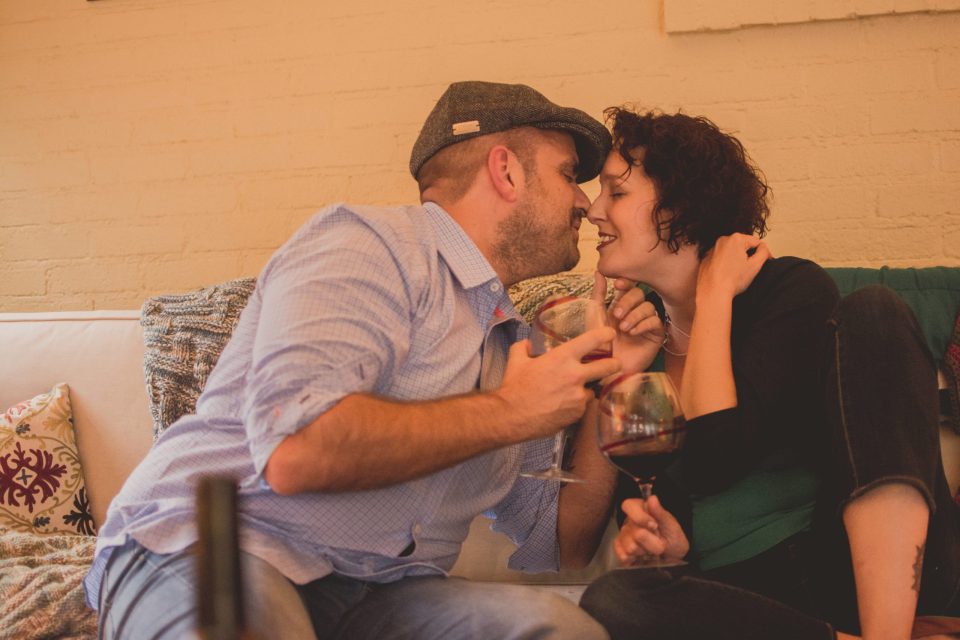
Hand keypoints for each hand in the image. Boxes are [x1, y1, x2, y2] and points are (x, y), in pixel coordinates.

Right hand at [498, 326, 620, 438]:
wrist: (512, 417)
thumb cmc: (514, 388)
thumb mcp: (516, 361)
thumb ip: (523, 348)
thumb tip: (526, 344)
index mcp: (562, 358)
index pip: (592, 340)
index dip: (605, 335)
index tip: (610, 334)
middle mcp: (575, 375)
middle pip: (608, 367)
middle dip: (615, 364)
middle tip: (615, 364)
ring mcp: (578, 396)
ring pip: (592, 390)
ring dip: (585, 390)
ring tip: (568, 393)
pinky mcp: (577, 414)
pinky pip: (581, 406)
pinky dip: (575, 405)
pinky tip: (560, 406)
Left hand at [592, 272, 663, 374]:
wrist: (606, 368)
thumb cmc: (598, 344)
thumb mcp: (594, 315)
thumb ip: (598, 294)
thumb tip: (599, 271)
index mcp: (620, 306)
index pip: (629, 286)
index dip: (627, 282)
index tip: (618, 284)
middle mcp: (634, 312)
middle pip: (640, 293)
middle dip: (628, 301)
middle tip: (617, 315)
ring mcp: (645, 323)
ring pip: (649, 306)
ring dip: (635, 315)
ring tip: (624, 328)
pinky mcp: (655, 335)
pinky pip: (656, 321)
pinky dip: (644, 324)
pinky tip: (633, 333)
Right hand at [613, 496, 688, 565]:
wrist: (674, 556)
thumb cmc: (673, 537)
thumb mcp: (671, 525)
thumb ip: (660, 512)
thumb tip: (652, 499)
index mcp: (640, 510)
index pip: (628, 506)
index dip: (640, 517)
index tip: (654, 525)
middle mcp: (629, 522)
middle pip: (634, 533)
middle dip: (652, 542)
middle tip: (660, 543)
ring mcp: (624, 537)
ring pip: (631, 547)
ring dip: (646, 552)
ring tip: (652, 550)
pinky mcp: (621, 551)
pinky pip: (623, 556)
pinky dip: (636, 560)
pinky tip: (643, 556)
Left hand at [696, 233, 770, 301]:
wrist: (712, 293)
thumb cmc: (733, 280)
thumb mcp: (755, 265)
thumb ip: (763, 252)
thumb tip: (763, 248)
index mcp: (736, 239)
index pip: (756, 242)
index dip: (763, 252)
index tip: (767, 262)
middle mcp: (722, 240)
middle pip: (742, 246)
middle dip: (748, 255)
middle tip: (750, 269)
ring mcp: (712, 250)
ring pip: (731, 252)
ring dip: (737, 260)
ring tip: (737, 273)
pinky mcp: (706, 259)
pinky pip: (720, 259)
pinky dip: (725, 264)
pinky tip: (727, 275)